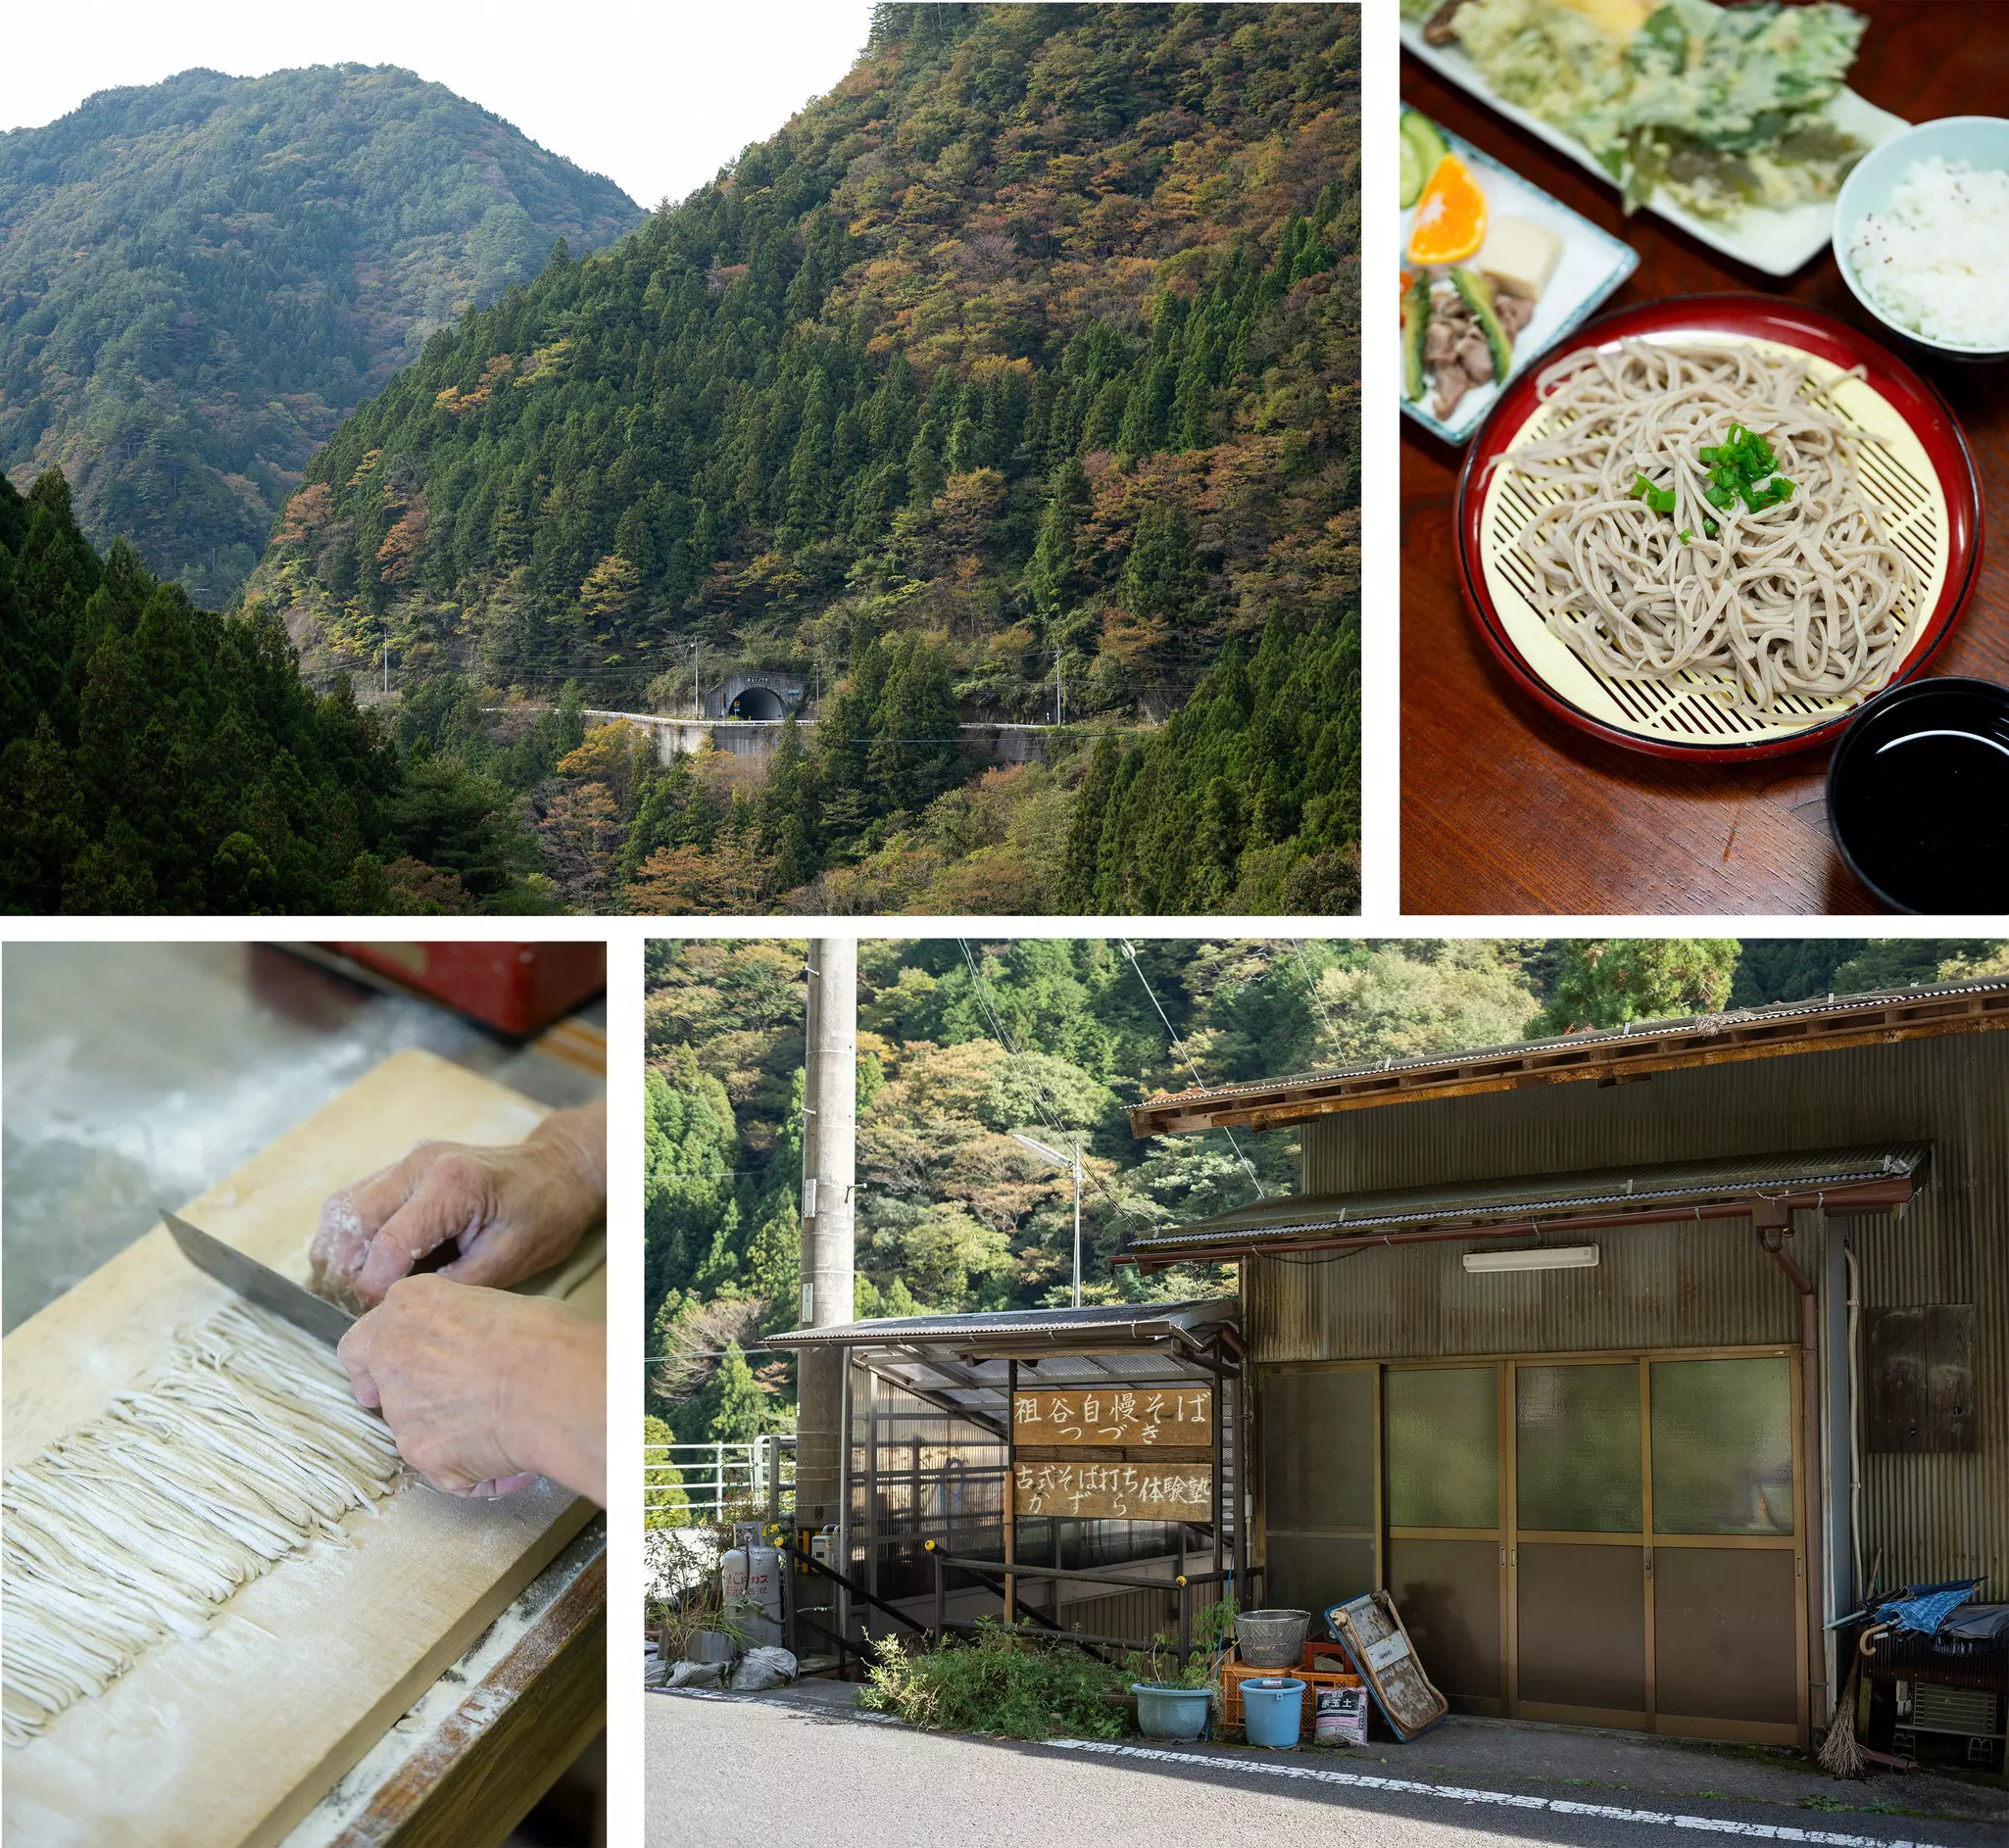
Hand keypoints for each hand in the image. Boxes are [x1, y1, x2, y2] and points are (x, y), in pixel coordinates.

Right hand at [311, 1099, 605, 1309]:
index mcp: (453, 1184)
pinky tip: (354, 1269)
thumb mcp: (508, 1260)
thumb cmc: (543, 1215)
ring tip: (347, 1293)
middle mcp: (420, 1164)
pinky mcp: (401, 1168)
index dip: (375, 1288)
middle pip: (352, 1221)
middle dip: (345, 1273)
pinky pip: (353, 1200)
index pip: (390, 1242)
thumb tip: (397, 1311)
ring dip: (335, 1254)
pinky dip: (344, 1237)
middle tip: (356, 1309)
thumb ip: (451, 1285)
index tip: (379, 1317)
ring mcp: (407, 1161)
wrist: (557, 1171)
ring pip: (341, 1209)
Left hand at [336, 1274, 605, 1503]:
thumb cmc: (541, 1334)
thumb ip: (460, 1326)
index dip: (377, 1362)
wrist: (550, 1382)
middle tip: (454, 1404)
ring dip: (451, 1433)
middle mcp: (391, 1356)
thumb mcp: (493, 1304)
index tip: (392, 1372)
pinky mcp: (421, 1453)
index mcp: (408, 1307)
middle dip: (413, 1398)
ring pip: (417, 1431)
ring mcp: (401, 1410)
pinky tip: (514, 1459)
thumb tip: (474, 1346)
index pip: (363, 1341)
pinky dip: (477, 1470)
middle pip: (385, 1386)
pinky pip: (448, 1471)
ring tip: (508, 1427)